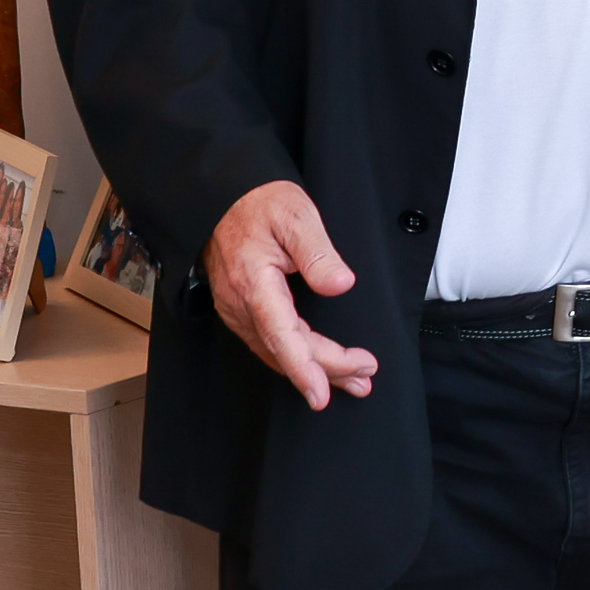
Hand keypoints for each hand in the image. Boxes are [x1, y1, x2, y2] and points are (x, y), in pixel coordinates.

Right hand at [204, 179, 378, 412]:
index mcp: (254, 284)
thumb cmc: (259, 204)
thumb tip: (341, 284)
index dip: (304, 368)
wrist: (224, 197)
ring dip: (314, 369)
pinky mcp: (241, 308)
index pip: (281, 336)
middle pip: (285, 350)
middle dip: (326, 371)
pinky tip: (316, 365)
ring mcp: (237, 309)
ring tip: (351, 381)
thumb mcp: (295, 216)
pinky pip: (268, 342)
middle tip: (365, 377)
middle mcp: (241, 304)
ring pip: (276, 352)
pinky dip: (295, 358)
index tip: (322, 392)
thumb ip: (318, 253)